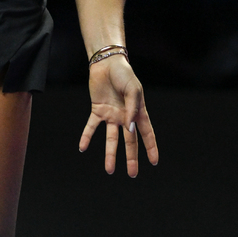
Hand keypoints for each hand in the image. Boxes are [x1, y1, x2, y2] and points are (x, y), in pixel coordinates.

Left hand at [79, 56, 158, 176]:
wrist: (107, 62)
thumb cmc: (124, 74)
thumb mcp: (133, 89)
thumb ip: (132, 109)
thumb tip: (129, 129)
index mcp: (138, 111)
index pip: (146, 133)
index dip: (151, 147)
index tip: (154, 162)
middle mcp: (125, 116)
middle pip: (129, 141)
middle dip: (131, 158)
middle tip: (133, 174)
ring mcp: (111, 115)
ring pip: (111, 139)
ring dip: (110, 154)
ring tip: (109, 170)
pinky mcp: (97, 110)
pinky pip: (91, 126)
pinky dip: (87, 136)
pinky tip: (82, 147)